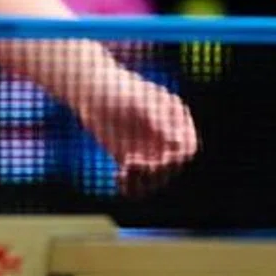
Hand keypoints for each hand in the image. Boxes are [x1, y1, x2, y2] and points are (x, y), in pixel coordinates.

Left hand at [75, 68, 199, 194]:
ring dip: (141, 183)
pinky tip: (118, 179)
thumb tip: (177, 143)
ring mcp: (150, 148)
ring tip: (121, 175)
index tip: (149, 162)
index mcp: (176, 120)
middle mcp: (167, 136)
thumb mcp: (135, 103)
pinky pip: (138, 180)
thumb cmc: (113, 90)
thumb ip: (156, 121)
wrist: (90, 91)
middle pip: (171, 167)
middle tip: (129, 165)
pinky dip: (131, 185)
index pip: (186, 149)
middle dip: (153, 172)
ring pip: (155, 178)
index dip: (172, 161)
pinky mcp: (133, 158)